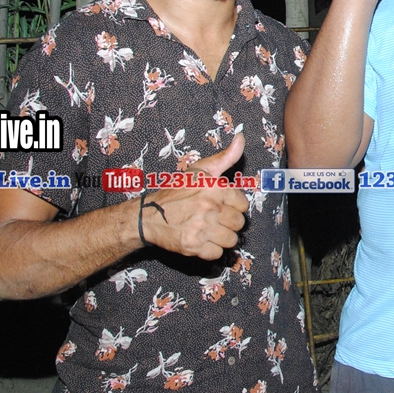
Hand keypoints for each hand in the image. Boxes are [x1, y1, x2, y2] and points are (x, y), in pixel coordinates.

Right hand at [142, 134, 250, 259]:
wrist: (149, 214)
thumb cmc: (177, 191)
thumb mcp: (201, 170)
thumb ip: (225, 156)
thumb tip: (241, 138)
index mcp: (215, 188)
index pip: (244, 205)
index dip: (234, 206)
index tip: (222, 206)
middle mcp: (210, 208)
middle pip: (239, 224)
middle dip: (229, 223)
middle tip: (215, 219)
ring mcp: (202, 228)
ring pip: (231, 240)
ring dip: (222, 237)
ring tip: (210, 230)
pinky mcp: (193, 246)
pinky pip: (216, 253)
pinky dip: (210, 250)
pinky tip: (202, 240)